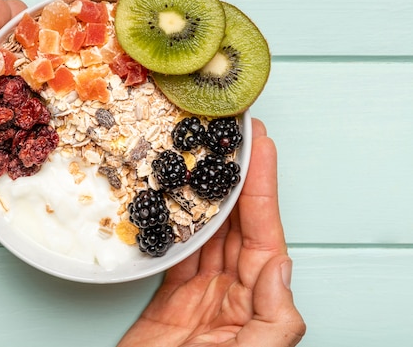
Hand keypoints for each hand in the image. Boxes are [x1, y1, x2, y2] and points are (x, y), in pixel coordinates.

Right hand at [118, 119, 305, 346]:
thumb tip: (281, 263)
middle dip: (236, 177)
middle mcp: (235, 290)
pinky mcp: (170, 297)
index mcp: (261, 300)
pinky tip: (173, 199)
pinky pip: (177, 251)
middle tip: (229, 135)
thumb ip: (275, 315)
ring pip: (207, 231)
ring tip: (202, 156)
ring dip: (205, 193)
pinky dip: (176, 223)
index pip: (265, 230)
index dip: (263, 185)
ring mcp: (201, 292)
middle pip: (237, 222)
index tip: (259, 144)